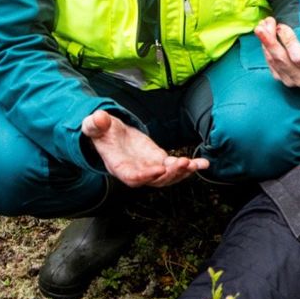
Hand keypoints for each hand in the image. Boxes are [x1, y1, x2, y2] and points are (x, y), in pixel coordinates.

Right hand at [81, 109, 208, 186]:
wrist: (111, 135)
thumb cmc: (102, 132)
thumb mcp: (96, 126)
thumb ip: (95, 124)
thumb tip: (98, 117)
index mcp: (119, 166)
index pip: (132, 177)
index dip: (145, 176)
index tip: (158, 169)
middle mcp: (136, 171)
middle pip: (155, 181)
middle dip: (170, 174)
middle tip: (183, 163)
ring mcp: (150, 167)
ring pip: (168, 177)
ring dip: (182, 172)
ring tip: (195, 164)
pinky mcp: (159, 160)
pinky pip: (176, 167)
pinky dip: (191, 166)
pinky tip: (204, 163)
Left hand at [254, 17, 299, 87]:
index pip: (297, 57)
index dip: (288, 42)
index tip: (282, 25)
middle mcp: (299, 77)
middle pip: (280, 59)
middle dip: (270, 41)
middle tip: (263, 24)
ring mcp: (287, 78)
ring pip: (272, 59)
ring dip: (265, 41)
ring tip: (263, 24)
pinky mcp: (278, 76)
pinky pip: (269, 61)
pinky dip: (265, 46)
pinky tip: (264, 31)